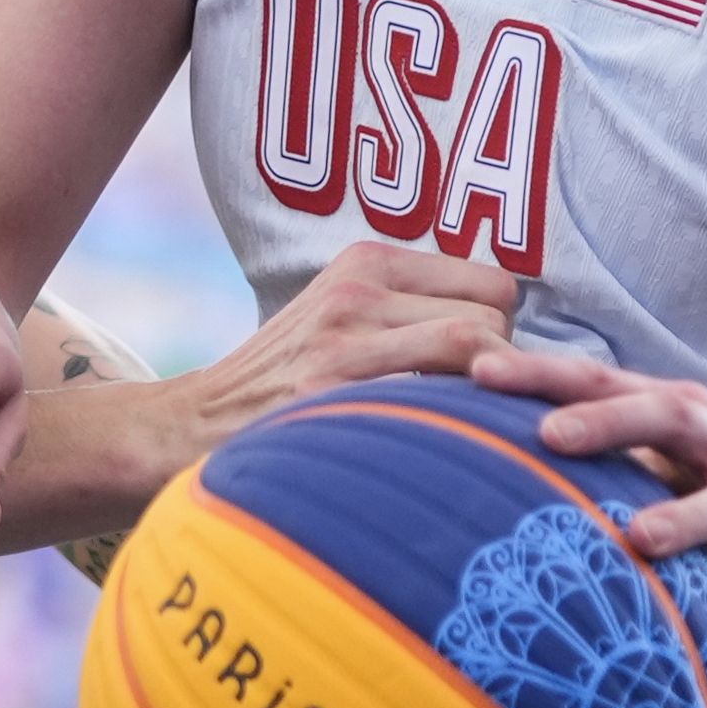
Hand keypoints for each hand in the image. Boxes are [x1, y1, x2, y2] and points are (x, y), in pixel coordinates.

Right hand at [166, 243, 519, 454]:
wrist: (198, 421)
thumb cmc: (290, 376)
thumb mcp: (341, 313)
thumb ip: (411, 307)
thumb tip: (508, 329)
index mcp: (366, 262)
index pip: (493, 282)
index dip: (503, 330)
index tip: (481, 369)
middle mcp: (357, 289)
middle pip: (493, 316)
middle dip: (499, 364)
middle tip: (466, 402)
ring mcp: (345, 340)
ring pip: (474, 348)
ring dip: (482, 395)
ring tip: (453, 422)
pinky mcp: (334, 392)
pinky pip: (435, 397)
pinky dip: (453, 422)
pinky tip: (428, 445)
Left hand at [479, 343, 706, 674]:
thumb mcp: (670, 473)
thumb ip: (606, 462)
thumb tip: (491, 464)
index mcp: (684, 419)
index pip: (607, 382)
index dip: (546, 375)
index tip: (479, 373)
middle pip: (671, 416)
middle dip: (612, 423)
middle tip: (550, 438)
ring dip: (688, 517)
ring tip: (642, 540)